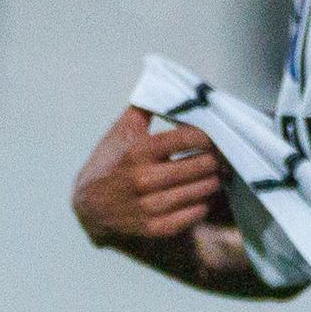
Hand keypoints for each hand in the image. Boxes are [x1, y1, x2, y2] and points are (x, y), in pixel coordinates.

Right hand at [72, 108, 225, 250]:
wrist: (86, 204)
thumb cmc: (108, 163)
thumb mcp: (120, 132)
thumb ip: (144, 109)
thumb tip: (164, 84)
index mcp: (138, 150)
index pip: (188, 138)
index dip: (209, 137)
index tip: (216, 137)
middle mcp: (142, 178)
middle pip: (198, 166)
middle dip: (215, 160)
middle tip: (223, 158)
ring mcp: (146, 205)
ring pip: (197, 192)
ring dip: (212, 183)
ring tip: (218, 176)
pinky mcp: (150, 227)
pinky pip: (187, 217)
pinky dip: (200, 208)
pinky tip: (203, 199)